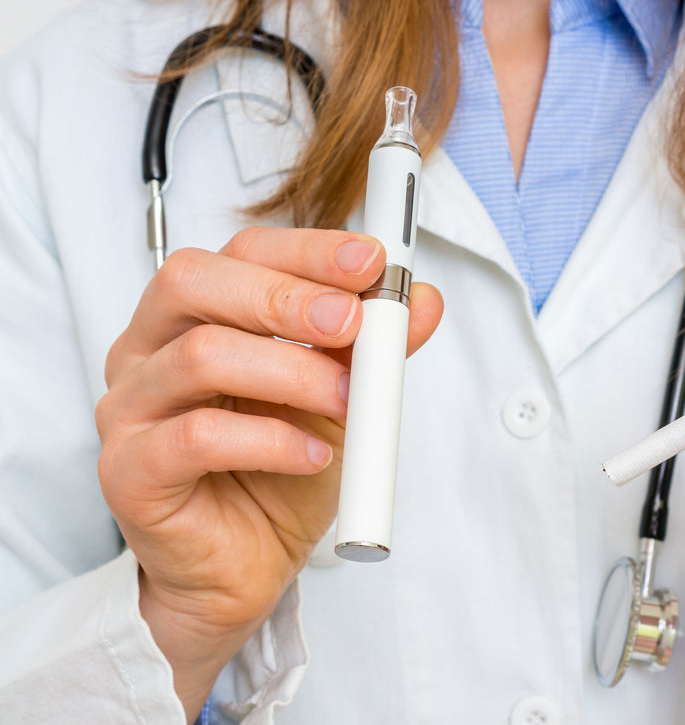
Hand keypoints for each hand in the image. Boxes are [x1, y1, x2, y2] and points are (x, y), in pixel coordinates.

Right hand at [94, 228, 442, 718]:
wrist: (246, 566)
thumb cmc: (280, 470)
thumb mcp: (341, 396)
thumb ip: (373, 347)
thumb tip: (424, 300)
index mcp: (194, 315)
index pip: (239, 252)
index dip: (307, 250)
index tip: (373, 261)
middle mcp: (147, 349)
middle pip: (194, 282)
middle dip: (286, 296)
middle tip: (353, 322)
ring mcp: (129, 409)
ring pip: (199, 356)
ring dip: (291, 371)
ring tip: (349, 401)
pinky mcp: (128, 472)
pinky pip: (196, 438)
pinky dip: (270, 441)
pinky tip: (314, 454)